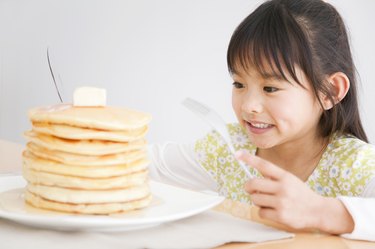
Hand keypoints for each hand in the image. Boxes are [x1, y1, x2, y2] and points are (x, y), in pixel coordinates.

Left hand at [235, 150, 353, 232]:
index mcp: (285, 176)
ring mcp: (282, 202)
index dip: (249, 159)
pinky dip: (264, 212)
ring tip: (268, 202)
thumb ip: (274, 177)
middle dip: (248, 187)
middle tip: (251, 189)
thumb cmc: (300, 194)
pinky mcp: (281, 215)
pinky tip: (273, 211)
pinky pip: (260, 212)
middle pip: (253, 183)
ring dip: (258, 200)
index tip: (238, 154)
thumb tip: (254, 173)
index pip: (264, 165)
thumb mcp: (290, 180)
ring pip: (255, 198)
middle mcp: (283, 187)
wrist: (318, 211)